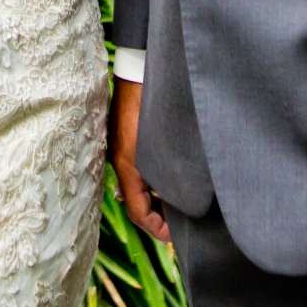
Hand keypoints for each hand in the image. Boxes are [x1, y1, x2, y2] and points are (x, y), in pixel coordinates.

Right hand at [109, 78, 167, 243]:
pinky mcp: (130, 140)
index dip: (158, 230)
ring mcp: (124, 151)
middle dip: (159, 219)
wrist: (139, 70)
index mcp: (128, 167)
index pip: (139, 214)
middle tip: (182, 224)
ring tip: (182, 204)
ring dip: (158, 200)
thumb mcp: (163, 144)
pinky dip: (156, 183)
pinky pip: (141, 172)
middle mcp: (123, 162)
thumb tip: (180, 200)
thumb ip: (169, 174)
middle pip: (138, 204)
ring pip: (140, 188)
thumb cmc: (152, 103)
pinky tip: (174, 179)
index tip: (177, 236)